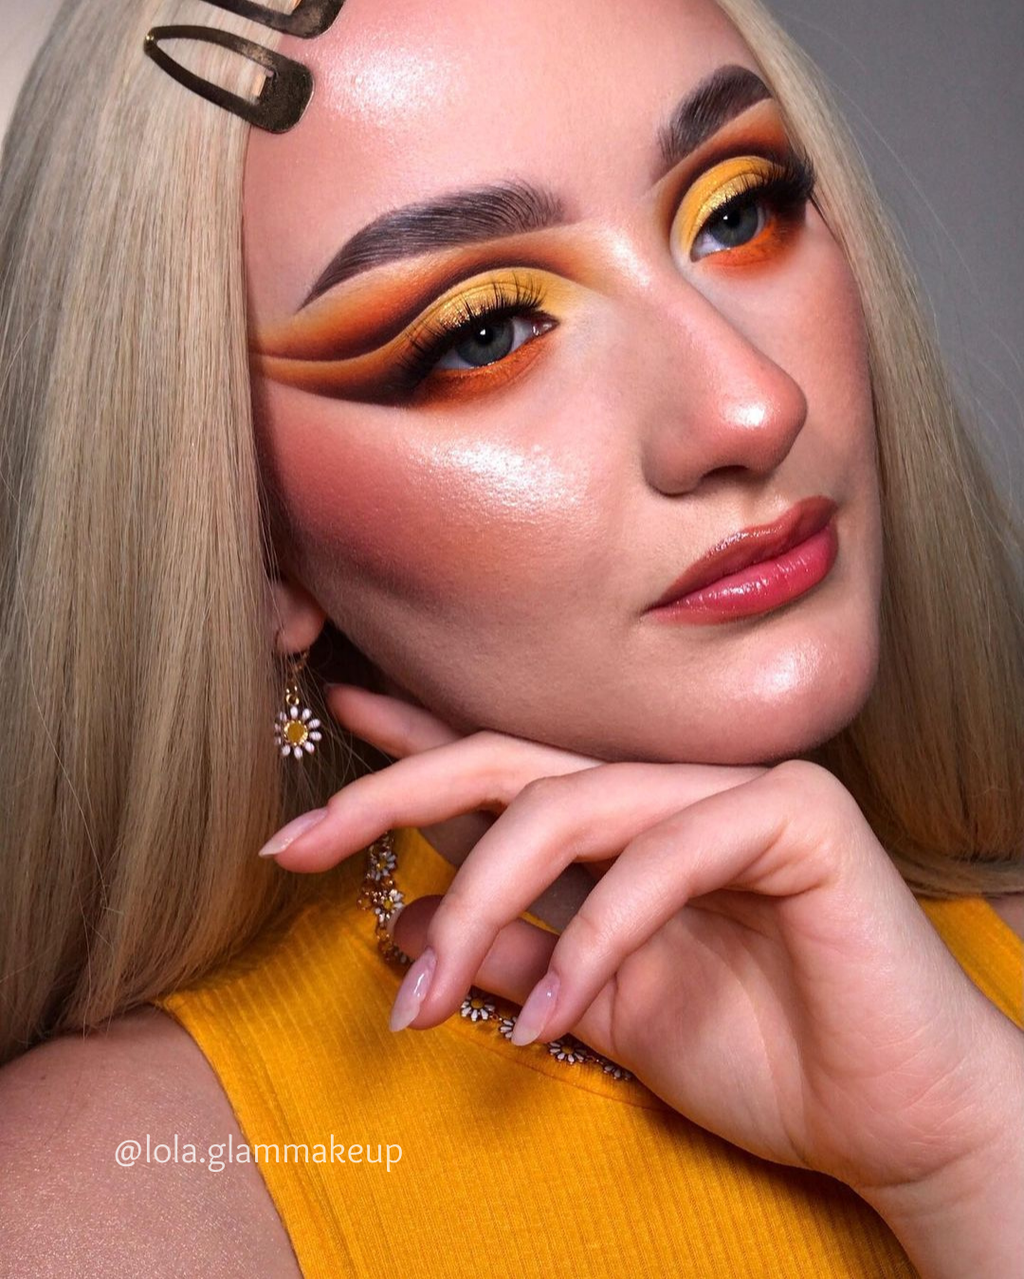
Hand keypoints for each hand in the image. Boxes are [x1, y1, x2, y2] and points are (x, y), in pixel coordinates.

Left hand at [263, 683, 1017, 1206]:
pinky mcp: (793, 814)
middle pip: (511, 762)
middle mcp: (673, 787)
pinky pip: (659, 859)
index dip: (412, 747)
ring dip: (479, 909)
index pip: (506, 768)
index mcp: (630, 823)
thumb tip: (400, 921)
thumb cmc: (764, 1055)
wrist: (895, 1117)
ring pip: (568, 808)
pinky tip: (548, 1020)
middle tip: (297, 846)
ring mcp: (735, 788)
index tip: (327, 723)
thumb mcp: (605, 1009)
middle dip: (394, 796)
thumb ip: (516, 957)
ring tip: (425, 1003)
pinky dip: (592, 941)